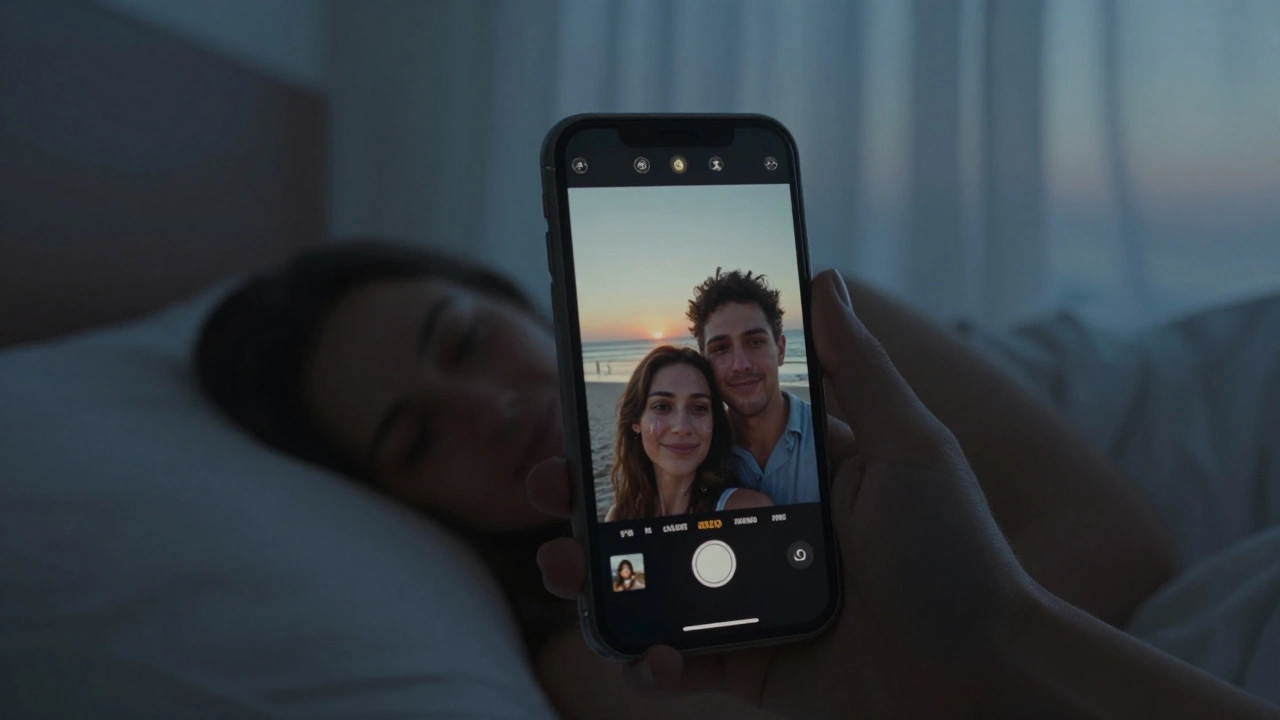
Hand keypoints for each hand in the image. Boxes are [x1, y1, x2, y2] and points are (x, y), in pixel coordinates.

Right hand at [527, 270, 1036, 718]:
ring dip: (597, 578)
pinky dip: (650, 662)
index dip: (648, 428)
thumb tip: (823, 275)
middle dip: (594, 498)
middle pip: (659, 510)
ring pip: (652, 583)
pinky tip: (648, 652)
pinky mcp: (749, 663)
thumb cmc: (958, 553)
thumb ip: (857, 367)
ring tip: (561, 566)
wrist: (986, 675)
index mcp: (795, 479)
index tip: (598, 406)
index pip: (704, 441)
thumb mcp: (909, 445)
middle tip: (548, 483)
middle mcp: (762, 535)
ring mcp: (749, 600)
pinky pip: (681, 662)